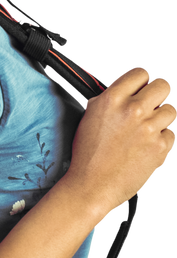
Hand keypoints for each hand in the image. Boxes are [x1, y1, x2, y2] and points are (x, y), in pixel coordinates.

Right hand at [65, 65, 176, 223]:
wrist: (93, 186)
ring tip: (149, 127)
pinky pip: (173, 134)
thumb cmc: (88, 156)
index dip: (142, 79)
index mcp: (112, 100)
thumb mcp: (90, 118)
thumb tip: (125, 90)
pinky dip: (163, 138)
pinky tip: (148, 145)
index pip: (141, 72)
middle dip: (159, 93)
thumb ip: (110, 100)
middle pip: (164, 84)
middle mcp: (132, 110)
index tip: (141, 87)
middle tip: (152, 103)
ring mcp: (149, 129)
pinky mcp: (160, 147)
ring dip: (162, 117)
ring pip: (172, 109)